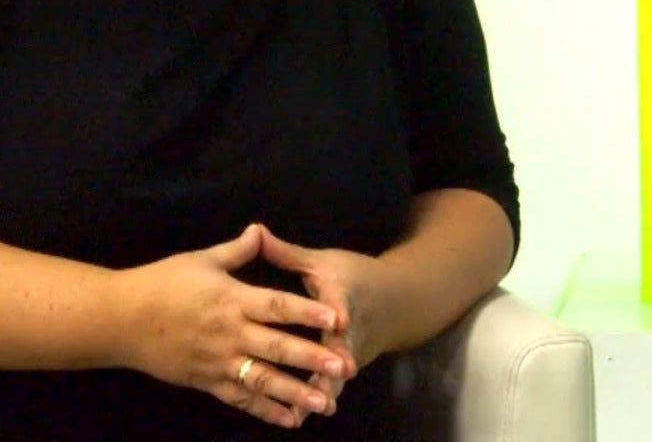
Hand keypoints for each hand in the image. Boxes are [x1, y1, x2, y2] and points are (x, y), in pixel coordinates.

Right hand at [111, 224, 354, 428]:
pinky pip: (242, 399)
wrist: (122, 319)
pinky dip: (266, 411)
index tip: (336, 318)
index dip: (307, 312)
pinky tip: (290, 419)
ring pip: (264, 380)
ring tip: (325, 402)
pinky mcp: (208, 382)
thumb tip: (260, 229)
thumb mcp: (199, 261)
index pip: (276, 306)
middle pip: (277, 347)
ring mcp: (219, 362)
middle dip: (312, 358)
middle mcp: (229, 333)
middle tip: (343, 366)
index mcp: (231, 299)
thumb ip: (236, 251)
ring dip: (297, 392)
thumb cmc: (161, 284)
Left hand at [257, 226, 392, 427]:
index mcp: (342, 296)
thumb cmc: (354, 276)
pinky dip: (312, 400)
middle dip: (332, 365)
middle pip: (341, 349)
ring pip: (334, 376)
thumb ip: (288, 254)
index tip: (339, 320)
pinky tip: (293, 418)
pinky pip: (327, 386)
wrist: (396, 302)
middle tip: (326, 379)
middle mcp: (347, 330)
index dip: (339, 311)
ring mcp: (347, 354)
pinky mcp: (343, 371)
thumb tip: (255, 231)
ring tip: (302, 411)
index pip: (342, 303)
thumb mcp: (323, 260)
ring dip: (320, 392)